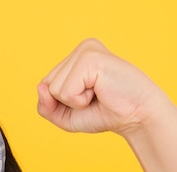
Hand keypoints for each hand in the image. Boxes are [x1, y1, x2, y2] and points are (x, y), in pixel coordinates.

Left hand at [37, 39, 167, 135]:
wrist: (136, 117)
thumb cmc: (104, 113)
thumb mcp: (66, 116)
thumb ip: (46, 106)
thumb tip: (40, 87)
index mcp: (76, 57)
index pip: (46, 85)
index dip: (61, 103)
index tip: (88, 100)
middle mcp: (81, 49)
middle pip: (48, 85)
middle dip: (68, 102)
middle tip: (95, 98)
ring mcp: (86, 51)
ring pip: (55, 89)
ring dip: (75, 101)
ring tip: (98, 94)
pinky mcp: (91, 58)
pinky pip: (66, 91)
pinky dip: (80, 100)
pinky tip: (100, 91)